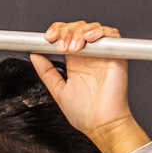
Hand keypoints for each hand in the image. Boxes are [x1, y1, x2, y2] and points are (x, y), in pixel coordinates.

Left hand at [30, 21, 148, 152]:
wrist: (102, 125)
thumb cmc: (85, 113)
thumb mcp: (58, 90)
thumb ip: (47, 73)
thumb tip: (34, 55)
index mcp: (75, 62)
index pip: (66, 36)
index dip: (57, 31)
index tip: (47, 38)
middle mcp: (89, 56)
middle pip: (77, 28)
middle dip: (66, 31)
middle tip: (61, 46)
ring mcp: (102, 54)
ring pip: (91, 28)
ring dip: (79, 33)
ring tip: (73, 48)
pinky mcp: (117, 55)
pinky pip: (112, 34)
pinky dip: (99, 32)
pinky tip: (89, 39)